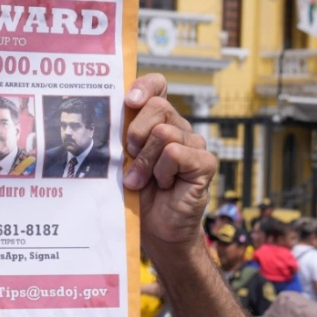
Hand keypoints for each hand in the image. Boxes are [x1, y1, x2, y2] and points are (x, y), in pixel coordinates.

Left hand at [122, 74, 214, 255]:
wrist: (154, 230)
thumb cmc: (136, 194)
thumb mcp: (122, 160)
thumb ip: (121, 136)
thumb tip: (111, 114)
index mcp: (159, 121)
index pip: (158, 86)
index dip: (145, 86)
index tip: (129, 101)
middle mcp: (179, 127)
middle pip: (158, 107)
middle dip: (135, 134)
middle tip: (129, 157)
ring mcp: (195, 144)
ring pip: (164, 133)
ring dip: (145, 162)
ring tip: (142, 181)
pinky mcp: (205, 163)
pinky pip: (176, 153)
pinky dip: (163, 172)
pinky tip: (165, 185)